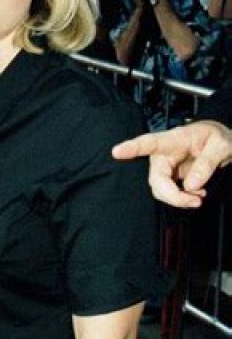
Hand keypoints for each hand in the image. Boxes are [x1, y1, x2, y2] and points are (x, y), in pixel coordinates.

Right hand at [112, 120, 231, 206]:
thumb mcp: (221, 145)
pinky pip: (168, 192)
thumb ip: (206, 164)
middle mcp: (164, 154)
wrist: (218, 142)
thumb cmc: (216, 138)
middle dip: (172, 195)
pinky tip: (195, 194)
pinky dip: (181, 198)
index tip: (117, 151)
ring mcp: (165, 166)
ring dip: (178, 198)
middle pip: (156, 178)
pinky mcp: (168, 177)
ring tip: (199, 197)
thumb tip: (191, 185)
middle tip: (195, 201)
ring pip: (160, 189)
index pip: (150, 143)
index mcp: (175, 139)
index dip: (132, 148)